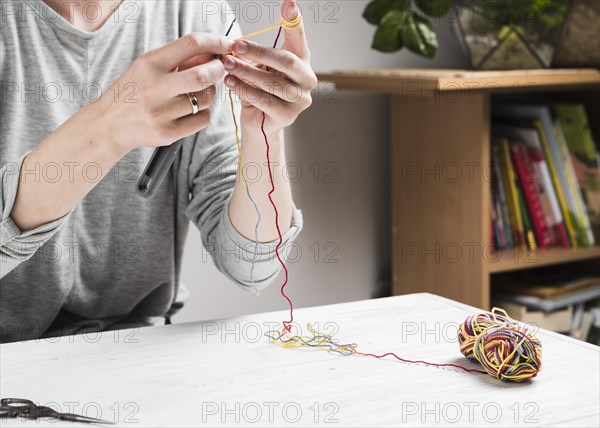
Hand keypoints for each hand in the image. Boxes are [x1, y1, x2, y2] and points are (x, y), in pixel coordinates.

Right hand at [95, 33, 232, 153]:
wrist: (109, 124)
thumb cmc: (133, 91)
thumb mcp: (149, 67)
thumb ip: (179, 59)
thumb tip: (212, 52)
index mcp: (150, 64)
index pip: (191, 44)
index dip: (215, 42)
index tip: (225, 45)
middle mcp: (155, 88)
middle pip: (203, 75)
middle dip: (218, 70)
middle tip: (219, 69)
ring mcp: (161, 112)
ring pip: (206, 99)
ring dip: (210, 93)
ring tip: (198, 92)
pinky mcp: (168, 133)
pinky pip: (202, 119)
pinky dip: (203, 113)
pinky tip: (191, 110)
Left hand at [222, 0, 316, 133]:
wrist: (259, 123)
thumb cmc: (259, 90)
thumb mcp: (259, 66)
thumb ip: (255, 53)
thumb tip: (237, 43)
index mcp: (302, 62)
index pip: (299, 38)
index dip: (295, 22)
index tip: (289, 3)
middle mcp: (307, 80)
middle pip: (287, 61)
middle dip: (259, 52)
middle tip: (236, 45)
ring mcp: (300, 100)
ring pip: (273, 82)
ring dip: (247, 72)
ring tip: (227, 65)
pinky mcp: (288, 116)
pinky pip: (265, 100)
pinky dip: (245, 90)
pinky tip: (231, 82)